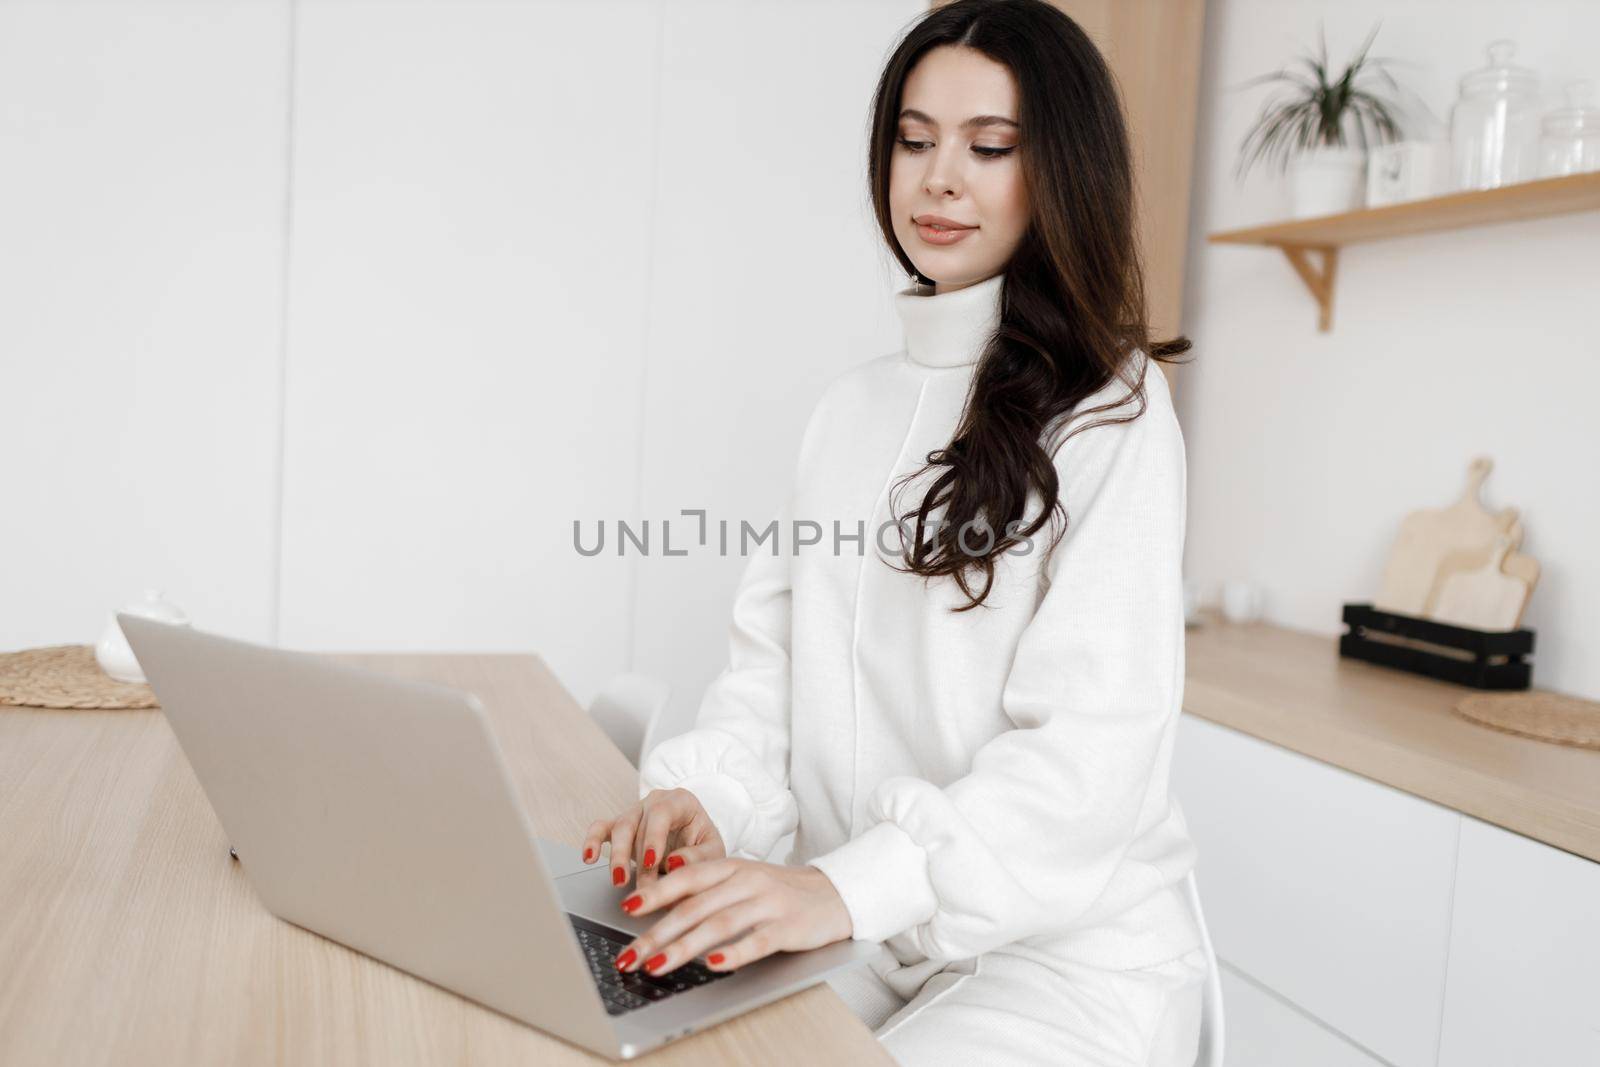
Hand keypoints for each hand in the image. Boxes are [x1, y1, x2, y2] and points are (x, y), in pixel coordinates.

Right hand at [581, 787, 725, 889]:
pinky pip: (601, 829)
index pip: (662, 812)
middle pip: (637, 823)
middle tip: (641, 886)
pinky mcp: (621, 827)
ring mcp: (636, 812)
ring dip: (617, 857)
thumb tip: (675, 863)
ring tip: (619, 880)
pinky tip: (588, 857)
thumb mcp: (713, 852)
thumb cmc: (705, 847)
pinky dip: (592, 841)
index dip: (654, 836)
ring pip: (619, 828)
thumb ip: (698, 857)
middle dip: (637, 858)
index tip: (651, 862)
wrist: (696, 847)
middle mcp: (655, 802)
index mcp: (681, 801)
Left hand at [609, 859, 852, 976]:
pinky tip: (714, 966)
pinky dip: (734, 953)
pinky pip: (757, 940)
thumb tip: (659, 906)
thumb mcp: (742, 879)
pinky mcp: (788, 927)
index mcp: (732, 867)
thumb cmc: (781, 891)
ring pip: (718, 924)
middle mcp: (746, 881)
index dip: (655, 893)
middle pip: (694, 907)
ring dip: (683, 948)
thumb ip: (706, 888)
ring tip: (657, 966)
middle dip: (656, 934)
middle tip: (630, 956)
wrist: (835, 893)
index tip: (625, 908)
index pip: (686, 878)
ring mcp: (768, 903)